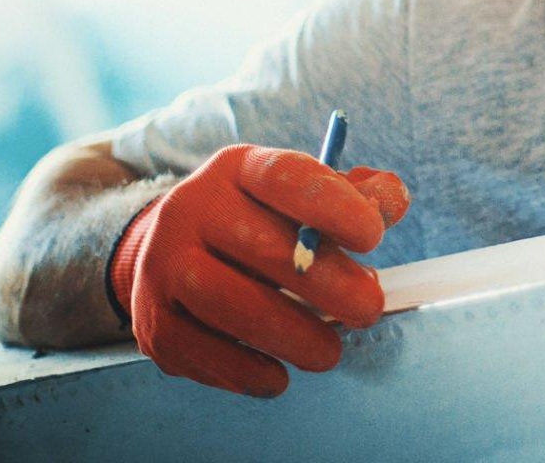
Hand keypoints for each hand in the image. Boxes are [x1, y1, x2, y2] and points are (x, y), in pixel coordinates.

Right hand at [109, 144, 410, 396]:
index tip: (373, 237)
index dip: (333, 206)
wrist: (170, 253)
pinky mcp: (153, 322)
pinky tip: (280, 375)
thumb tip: (391, 202)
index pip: (283, 177)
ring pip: (230, 305)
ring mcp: (163, 267)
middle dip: (328, 285)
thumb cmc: (260, 223)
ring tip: (329, 352)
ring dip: (292, 336)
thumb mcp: (303, 194)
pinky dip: (248, 370)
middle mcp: (191, 210)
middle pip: (262, 248)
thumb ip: (358, 195)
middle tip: (369, 308)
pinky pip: (202, 351)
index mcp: (238, 170)